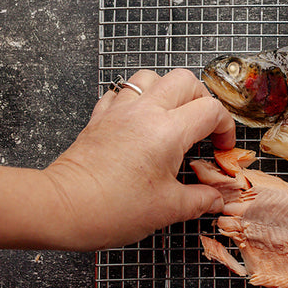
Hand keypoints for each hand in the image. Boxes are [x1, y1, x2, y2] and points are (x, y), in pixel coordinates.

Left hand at [43, 69, 235, 250]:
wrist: (62, 208)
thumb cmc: (114, 209)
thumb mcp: (168, 210)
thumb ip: (200, 200)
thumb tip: (216, 199)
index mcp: (168, 131)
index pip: (211, 110)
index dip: (225, 127)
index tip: (221, 148)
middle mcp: (145, 112)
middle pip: (184, 80)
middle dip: (201, 99)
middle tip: (202, 127)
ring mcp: (119, 111)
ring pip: (150, 77)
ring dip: (167, 91)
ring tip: (171, 117)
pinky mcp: (98, 117)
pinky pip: (120, 93)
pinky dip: (135, 100)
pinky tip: (138, 122)